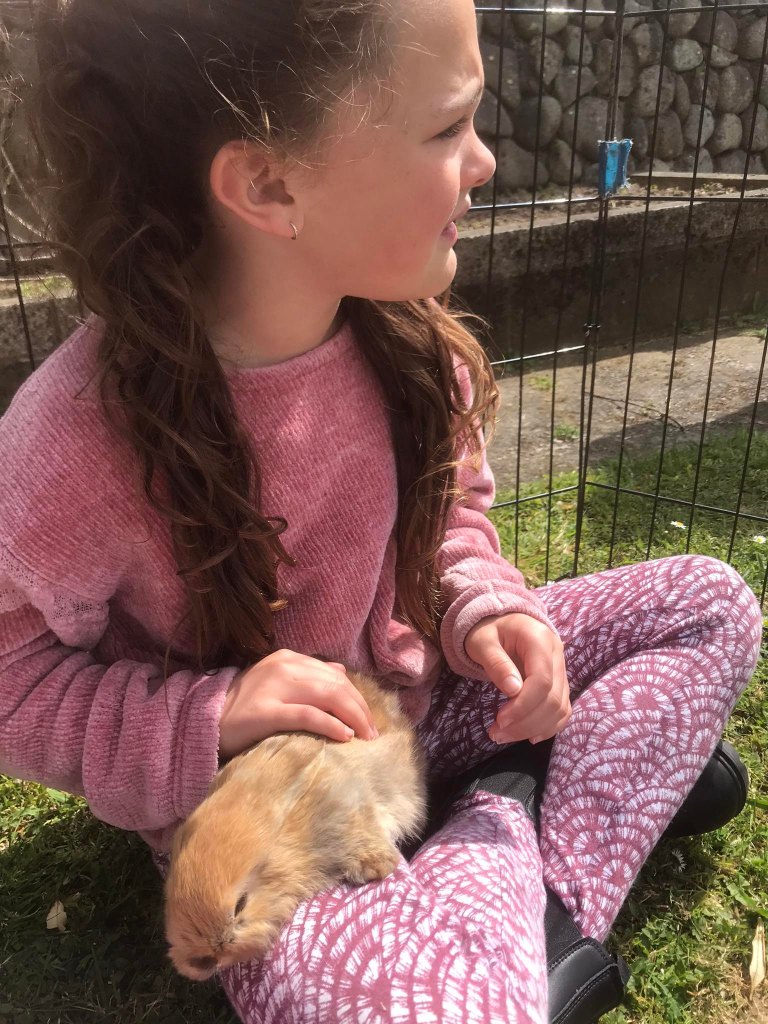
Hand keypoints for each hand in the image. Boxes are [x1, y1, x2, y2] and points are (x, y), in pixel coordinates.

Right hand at [218, 650, 378, 760]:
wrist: (204, 721)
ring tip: (365, 737)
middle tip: (373, 734)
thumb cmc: (244, 707)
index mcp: (288, 658)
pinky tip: (344, 736)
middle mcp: (283, 667)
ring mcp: (273, 687)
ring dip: (353, 717)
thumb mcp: (277, 682)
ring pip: (327, 695)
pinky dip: (330, 725)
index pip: (335, 675)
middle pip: (336, 685)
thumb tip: (340, 670)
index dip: (357, 697)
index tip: (370, 720)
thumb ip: (308, 675)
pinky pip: (306, 716)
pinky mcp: (265, 711)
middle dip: (360, 709)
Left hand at [465, 613, 570, 745]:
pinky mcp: (559, 681)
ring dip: (534, 728)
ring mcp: (561, 668)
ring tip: (504, 735)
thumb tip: (513, 690)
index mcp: (539, 639)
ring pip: (559, 707)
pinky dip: (549, 725)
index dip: (523, 706)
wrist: (502, 621)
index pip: (542, 681)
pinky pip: (562, 709)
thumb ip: (496, 663)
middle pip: (552, 698)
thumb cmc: (489, 630)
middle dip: (525, 722)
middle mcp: (557, 654)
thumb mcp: (482, 642)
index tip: (500, 720)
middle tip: (495, 734)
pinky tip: (530, 735)